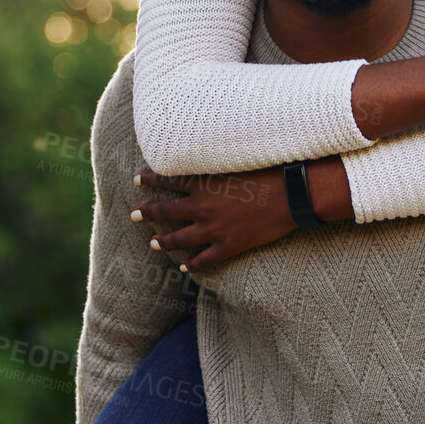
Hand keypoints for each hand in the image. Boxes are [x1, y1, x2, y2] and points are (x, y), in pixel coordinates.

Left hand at [129, 167, 290, 271]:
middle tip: (134, 215)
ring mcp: (214, 229)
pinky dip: (192, 264)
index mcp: (203, 184)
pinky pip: (205, 259)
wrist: (290, 195)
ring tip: (153, 243)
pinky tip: (184, 266)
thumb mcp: (236, 162)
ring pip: (180, 238)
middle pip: (166, 211)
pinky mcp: (229, 246)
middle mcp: (203, 207)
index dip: (150, 179)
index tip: (137, 178)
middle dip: (148, 212)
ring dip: (164, 241)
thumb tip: (204, 157)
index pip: (168, 180)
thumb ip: (216, 165)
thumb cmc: (268, 172)